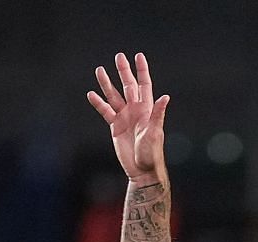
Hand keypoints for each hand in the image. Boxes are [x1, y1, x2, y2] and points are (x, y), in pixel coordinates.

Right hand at [87, 52, 168, 186]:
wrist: (141, 170)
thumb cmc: (151, 153)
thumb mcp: (155, 133)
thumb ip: (157, 114)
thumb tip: (165, 97)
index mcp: (146, 110)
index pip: (144, 85)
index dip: (142, 71)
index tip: (139, 56)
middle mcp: (135, 110)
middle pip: (128, 86)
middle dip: (124, 71)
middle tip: (119, 56)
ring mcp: (125, 117)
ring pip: (114, 96)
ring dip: (107, 83)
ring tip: (99, 69)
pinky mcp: (115, 127)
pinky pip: (105, 111)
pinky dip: (98, 103)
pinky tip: (91, 94)